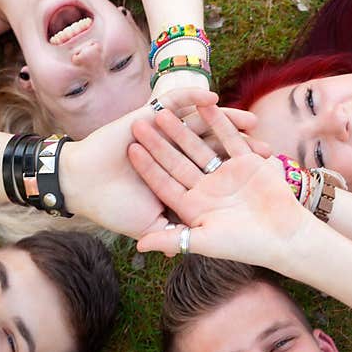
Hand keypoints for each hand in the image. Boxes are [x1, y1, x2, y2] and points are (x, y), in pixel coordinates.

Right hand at [58, 88, 251, 237]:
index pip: (216, 178)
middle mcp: (176, 157)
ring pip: (201, 128)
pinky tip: (213, 98)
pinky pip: (173, 105)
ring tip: (252, 120)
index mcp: (180, 181)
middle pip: (216, 152)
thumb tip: (187, 253)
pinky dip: (191, 100)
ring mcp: (163, 137)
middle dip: (242, 152)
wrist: (83, 185)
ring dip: (227, 123)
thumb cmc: (114, 209)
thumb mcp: (149, 226)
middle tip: (268, 151)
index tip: (262, 184)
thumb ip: (171, 235)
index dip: (238, 180)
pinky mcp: (147, 119)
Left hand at [128, 104, 309, 266]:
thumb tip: (139, 245)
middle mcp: (206, 188)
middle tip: (137, 124)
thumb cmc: (245, 246)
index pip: (164, 183)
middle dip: (158, 143)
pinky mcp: (246, 162)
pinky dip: (217, 121)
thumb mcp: (204, 242)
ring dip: (182, 129)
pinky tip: (201, 104)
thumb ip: (172, 239)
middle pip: (177, 162)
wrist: (284, 237)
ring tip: (162, 111)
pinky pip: (228, 138)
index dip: (147, 167)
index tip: (130, 150)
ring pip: (199, 147)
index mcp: (193, 207)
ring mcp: (226, 174)